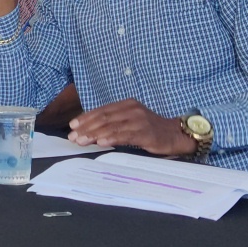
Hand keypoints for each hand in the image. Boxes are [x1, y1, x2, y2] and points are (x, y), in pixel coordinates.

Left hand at [68, 99, 196, 156]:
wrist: (175, 135)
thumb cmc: (150, 130)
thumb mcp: (131, 121)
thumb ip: (114, 122)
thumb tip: (90, 130)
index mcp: (127, 104)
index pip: (102, 110)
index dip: (86, 118)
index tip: (72, 126)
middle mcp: (132, 109)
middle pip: (104, 118)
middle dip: (86, 127)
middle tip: (73, 137)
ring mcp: (139, 120)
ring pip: (111, 126)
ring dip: (94, 134)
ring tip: (81, 141)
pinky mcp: (145, 132)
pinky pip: (124, 135)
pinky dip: (111, 138)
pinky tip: (100, 142)